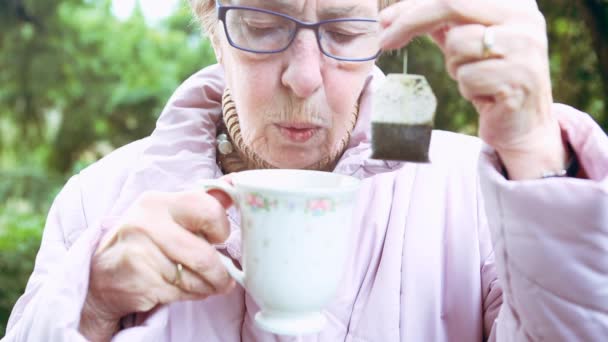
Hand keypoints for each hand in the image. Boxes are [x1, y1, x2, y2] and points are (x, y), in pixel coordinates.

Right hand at [79, 188, 235, 339]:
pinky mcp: (139, 281)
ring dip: (206, 287)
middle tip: (224, 277)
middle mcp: (147, 224)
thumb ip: (203, 201)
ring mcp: (140, 254)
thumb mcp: (170, 214)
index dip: (221, 228)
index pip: (208, 209)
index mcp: (159, 202)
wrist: (102, 274)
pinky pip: (180, 294)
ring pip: (195, 279)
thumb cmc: (147, 241)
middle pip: (204, 255)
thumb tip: (236, 183)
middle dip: (220, 273)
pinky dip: (190, 296)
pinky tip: (180, 288)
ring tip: (202, 283)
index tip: (218, 238)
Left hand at [379, 0, 568, 178]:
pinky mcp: (519, 78)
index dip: (414, 5)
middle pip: (453, 4)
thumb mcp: (465, 43)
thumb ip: (441, 23)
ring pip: (457, 45)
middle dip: (411, 21)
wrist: (524, 125)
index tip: (385, 21)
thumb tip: (392, 16)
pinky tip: (486, 95)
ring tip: (475, 79)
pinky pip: (468, 77)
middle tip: (384, 41)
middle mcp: (524, 18)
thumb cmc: (489, 80)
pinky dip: (468, 89)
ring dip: (455, 68)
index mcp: (514, 3)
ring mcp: (525, 47)